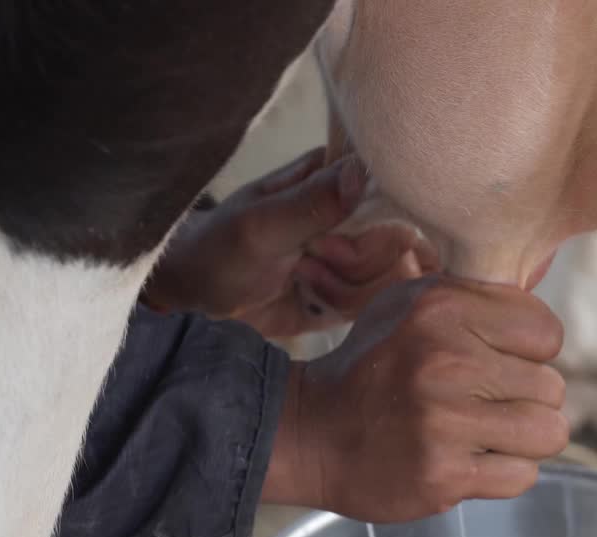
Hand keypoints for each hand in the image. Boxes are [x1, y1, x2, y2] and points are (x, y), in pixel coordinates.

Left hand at [142, 147, 434, 337]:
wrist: (196, 303)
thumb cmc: (217, 251)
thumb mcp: (259, 226)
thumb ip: (312, 202)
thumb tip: (364, 171)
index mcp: (335, 178)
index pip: (393, 191)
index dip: (376, 224)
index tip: (332, 242)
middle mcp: (355, 212)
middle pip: (401, 240)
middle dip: (358, 263)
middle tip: (312, 262)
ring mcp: (357, 253)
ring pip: (393, 275)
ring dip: (346, 287)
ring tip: (303, 280)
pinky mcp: (354, 289)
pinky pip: (377, 302)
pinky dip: (343, 306)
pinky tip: (309, 299)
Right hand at [262, 275, 570, 522]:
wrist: (310, 433)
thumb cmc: (376, 366)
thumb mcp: (415, 306)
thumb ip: (480, 300)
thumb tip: (546, 320)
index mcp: (442, 309)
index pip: (547, 333)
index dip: (530, 352)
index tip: (497, 361)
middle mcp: (446, 360)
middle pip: (552, 387)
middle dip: (525, 399)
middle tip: (482, 404)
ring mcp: (445, 421)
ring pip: (548, 432)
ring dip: (524, 440)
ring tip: (486, 433)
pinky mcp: (444, 475)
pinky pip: (523, 476)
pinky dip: (503, 473)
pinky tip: (468, 460)